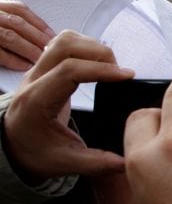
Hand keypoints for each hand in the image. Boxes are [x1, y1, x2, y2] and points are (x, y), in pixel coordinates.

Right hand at [0, 0, 54, 69]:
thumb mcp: (0, 20)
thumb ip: (11, 23)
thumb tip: (43, 37)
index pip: (19, 9)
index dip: (38, 23)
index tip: (53, 35)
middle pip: (17, 23)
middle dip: (38, 38)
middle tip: (54, 52)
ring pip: (9, 36)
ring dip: (29, 49)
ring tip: (43, 59)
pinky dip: (13, 59)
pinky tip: (25, 66)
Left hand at [4, 30, 133, 183]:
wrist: (14, 145)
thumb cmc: (35, 151)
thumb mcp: (65, 163)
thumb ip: (97, 163)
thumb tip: (126, 163)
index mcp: (36, 101)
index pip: (69, 70)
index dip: (101, 69)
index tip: (126, 76)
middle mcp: (34, 79)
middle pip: (65, 46)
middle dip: (99, 53)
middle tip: (120, 72)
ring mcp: (37, 70)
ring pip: (64, 40)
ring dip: (92, 47)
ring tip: (110, 67)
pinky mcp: (45, 67)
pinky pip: (63, 44)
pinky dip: (85, 47)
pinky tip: (98, 64)